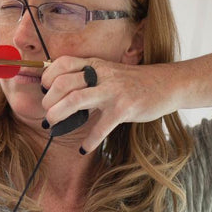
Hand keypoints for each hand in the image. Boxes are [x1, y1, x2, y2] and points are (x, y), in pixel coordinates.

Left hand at [40, 56, 175, 152]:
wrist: (167, 84)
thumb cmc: (132, 82)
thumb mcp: (107, 73)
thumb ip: (86, 80)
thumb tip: (59, 96)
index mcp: (94, 64)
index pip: (61, 64)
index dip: (47, 78)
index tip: (45, 92)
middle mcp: (100, 75)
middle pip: (62, 84)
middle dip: (48, 102)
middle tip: (48, 114)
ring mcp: (112, 91)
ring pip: (75, 100)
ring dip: (58, 115)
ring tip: (53, 126)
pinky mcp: (123, 109)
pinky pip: (100, 127)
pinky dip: (90, 141)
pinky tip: (84, 148)